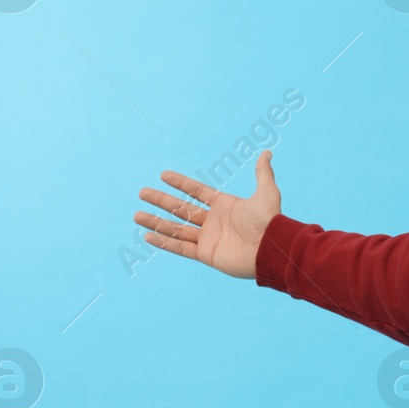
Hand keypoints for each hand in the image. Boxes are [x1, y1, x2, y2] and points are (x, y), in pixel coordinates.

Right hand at [134, 150, 281, 279]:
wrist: (271, 248)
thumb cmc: (269, 220)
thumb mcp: (267, 192)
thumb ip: (262, 173)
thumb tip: (267, 152)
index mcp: (225, 205)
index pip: (197, 191)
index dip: (181, 183)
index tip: (163, 175)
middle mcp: (214, 221)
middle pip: (181, 209)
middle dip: (161, 201)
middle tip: (142, 193)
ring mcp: (209, 238)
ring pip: (176, 228)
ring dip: (156, 222)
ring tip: (137, 215)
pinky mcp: (206, 254)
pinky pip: (181, 247)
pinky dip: (164, 242)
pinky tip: (148, 236)